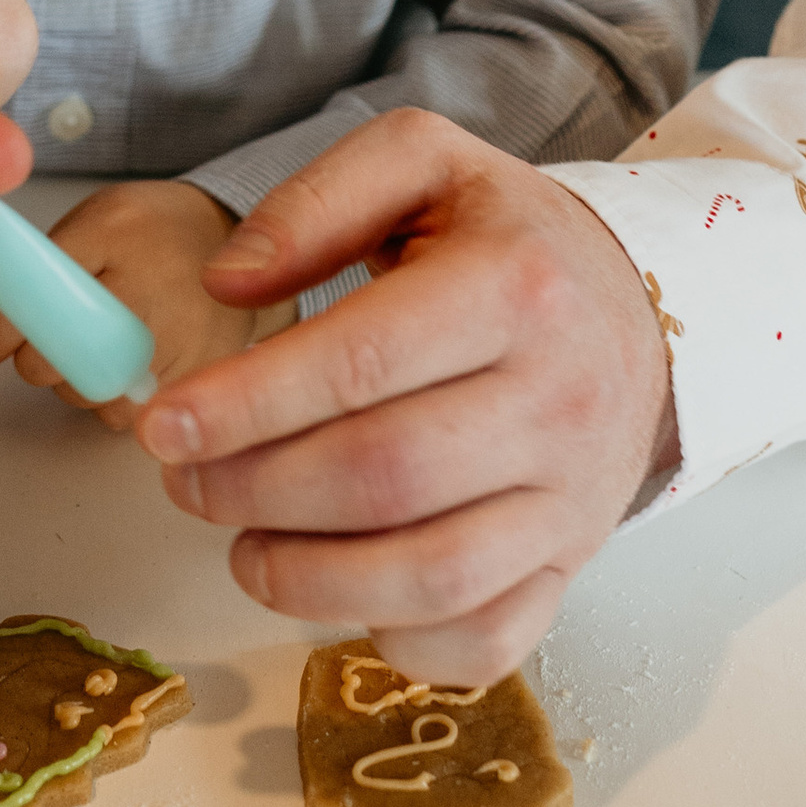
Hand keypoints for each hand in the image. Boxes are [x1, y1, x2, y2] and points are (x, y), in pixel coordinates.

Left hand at [0, 179, 259, 430]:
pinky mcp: (202, 376)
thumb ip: (41, 267)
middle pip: (56, 357)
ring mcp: (181, 335)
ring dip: (75, 383)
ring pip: (88, 394)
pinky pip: (130, 414)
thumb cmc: (154, 231)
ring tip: (100, 347)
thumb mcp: (95, 221)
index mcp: (114, 231)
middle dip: (36, 358)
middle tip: (49, 341)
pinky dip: (115, 400)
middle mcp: (150, 283)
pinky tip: (127, 367)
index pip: (38, 291)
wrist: (234, 242)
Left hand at [133, 112, 678, 685]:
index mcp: (515, 286)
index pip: (362, 361)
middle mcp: (558, 399)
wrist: (641, 310)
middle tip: (185, 479)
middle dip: (254, 490)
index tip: (164, 421)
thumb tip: (227, 281)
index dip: (247, 402)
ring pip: (430, 577)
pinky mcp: (569, 566)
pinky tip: (338, 590)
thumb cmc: (510, 242)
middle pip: (384, 477)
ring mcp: (570, 498)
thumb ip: (316, 203)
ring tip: (243, 545)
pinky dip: (394, 638)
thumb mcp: (424, 166)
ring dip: (305, 580)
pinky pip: (481, 640)